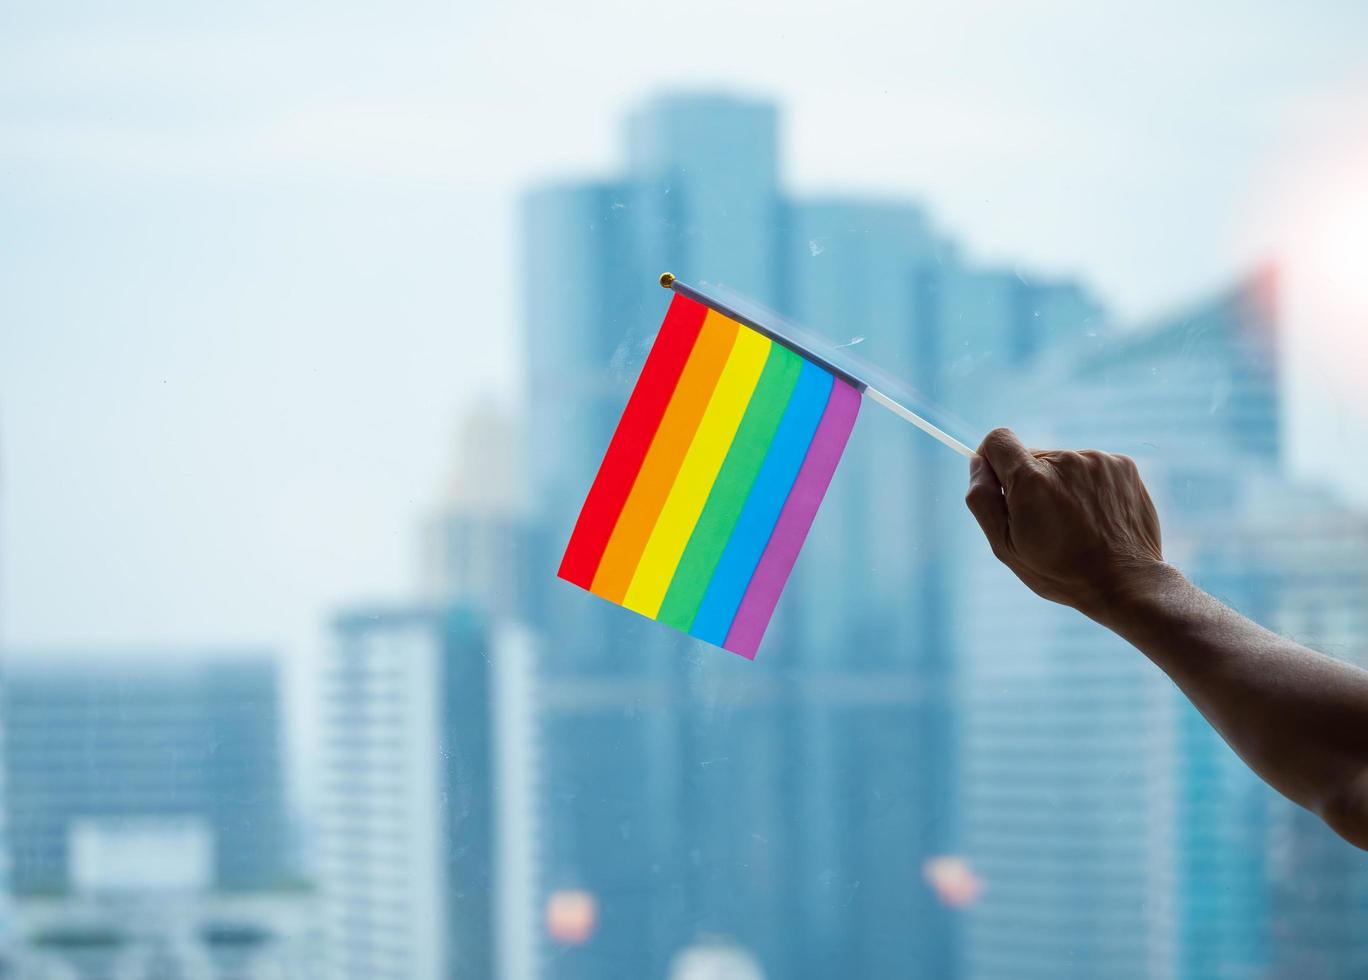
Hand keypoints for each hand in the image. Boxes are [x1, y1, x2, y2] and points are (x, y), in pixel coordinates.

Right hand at [964, 427, 1166, 619]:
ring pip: (1063, 463)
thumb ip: (982, 499)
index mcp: (1032, 480)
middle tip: (1045, 522)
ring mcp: (1098, 460)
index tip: (1000, 484)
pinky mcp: (1123, 465)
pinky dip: (1088, 487)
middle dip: (1030, 481)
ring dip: (1062, 485)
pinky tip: (1096, 517)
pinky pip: (1091, 467)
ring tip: (1076, 523)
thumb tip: (977, 462)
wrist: (1125, 582)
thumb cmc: (1059, 571)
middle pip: (1032, 455)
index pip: (998, 440)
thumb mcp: (1005, 546)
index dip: (992, 460)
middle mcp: (1066, 460)